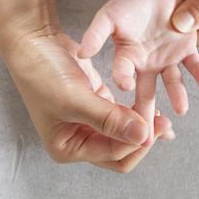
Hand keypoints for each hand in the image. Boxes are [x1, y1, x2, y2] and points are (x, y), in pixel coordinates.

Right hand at [3, 30, 174, 172]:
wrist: (34, 43)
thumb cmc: (44, 73)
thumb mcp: (75, 99)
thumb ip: (109, 119)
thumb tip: (142, 136)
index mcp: (68, 148)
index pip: (112, 155)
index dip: (135, 142)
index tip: (155, 125)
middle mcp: (78, 139)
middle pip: (119, 150)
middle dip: (142, 139)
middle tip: (165, 125)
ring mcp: (88, 122)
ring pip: (122, 133)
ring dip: (141, 127)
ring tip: (164, 119)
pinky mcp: (96, 104)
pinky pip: (120, 115)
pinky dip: (135, 114)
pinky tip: (152, 109)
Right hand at [78, 0, 198, 144]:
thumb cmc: (125, 5)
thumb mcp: (107, 17)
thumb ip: (96, 34)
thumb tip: (82, 53)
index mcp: (126, 59)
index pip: (123, 74)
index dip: (123, 80)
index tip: (124, 88)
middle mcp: (146, 65)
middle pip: (147, 91)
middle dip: (147, 112)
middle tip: (150, 135)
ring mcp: (167, 59)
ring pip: (172, 82)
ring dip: (177, 95)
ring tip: (181, 110)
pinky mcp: (186, 49)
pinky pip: (194, 65)